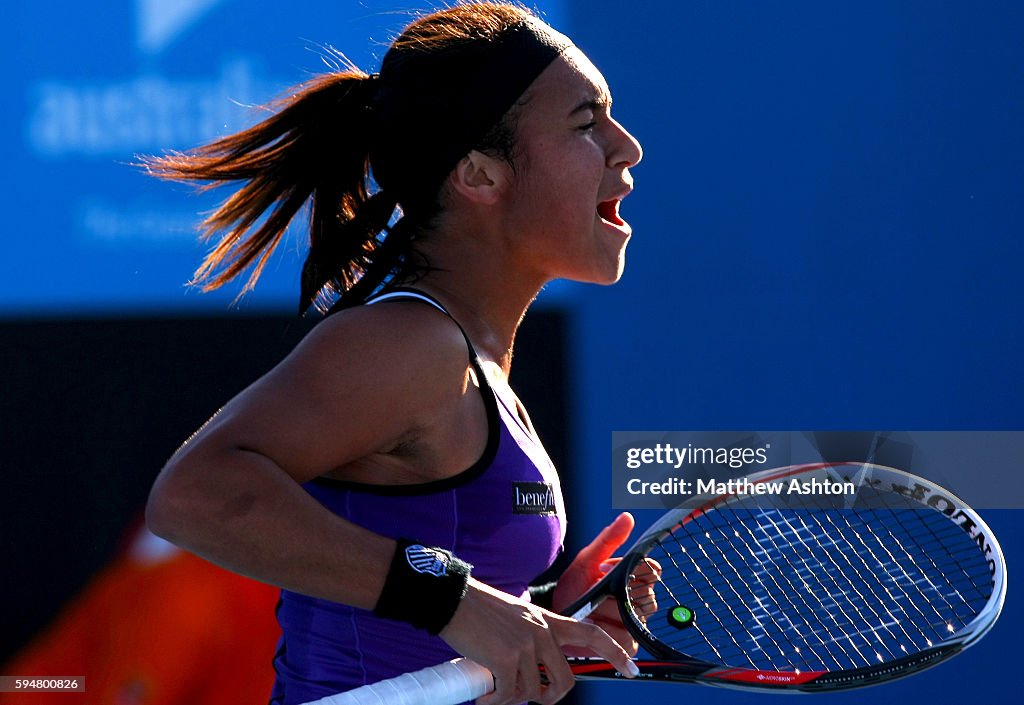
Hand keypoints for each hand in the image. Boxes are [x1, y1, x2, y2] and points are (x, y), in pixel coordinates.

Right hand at [440, 579, 636, 704]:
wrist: (453, 599)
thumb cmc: (479, 611)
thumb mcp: (517, 618)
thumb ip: (532, 638)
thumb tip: (536, 673)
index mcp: (547, 620)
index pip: (591, 633)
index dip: (615, 652)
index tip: (631, 668)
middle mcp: (541, 632)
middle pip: (565, 679)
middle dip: (550, 698)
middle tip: (534, 698)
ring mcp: (525, 645)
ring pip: (533, 692)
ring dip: (513, 698)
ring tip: (495, 690)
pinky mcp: (506, 658)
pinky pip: (508, 695)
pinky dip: (494, 701)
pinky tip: (484, 694)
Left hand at [553, 513, 660, 654]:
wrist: (556, 613)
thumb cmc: (573, 586)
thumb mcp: (588, 560)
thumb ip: (608, 540)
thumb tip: (628, 517)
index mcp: (634, 577)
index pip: (653, 570)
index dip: (634, 570)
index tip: (607, 569)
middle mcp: (639, 599)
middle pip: (646, 595)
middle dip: (615, 593)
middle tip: (594, 590)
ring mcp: (635, 622)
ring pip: (634, 615)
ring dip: (606, 611)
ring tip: (589, 607)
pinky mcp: (628, 643)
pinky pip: (627, 637)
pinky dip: (605, 629)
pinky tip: (591, 623)